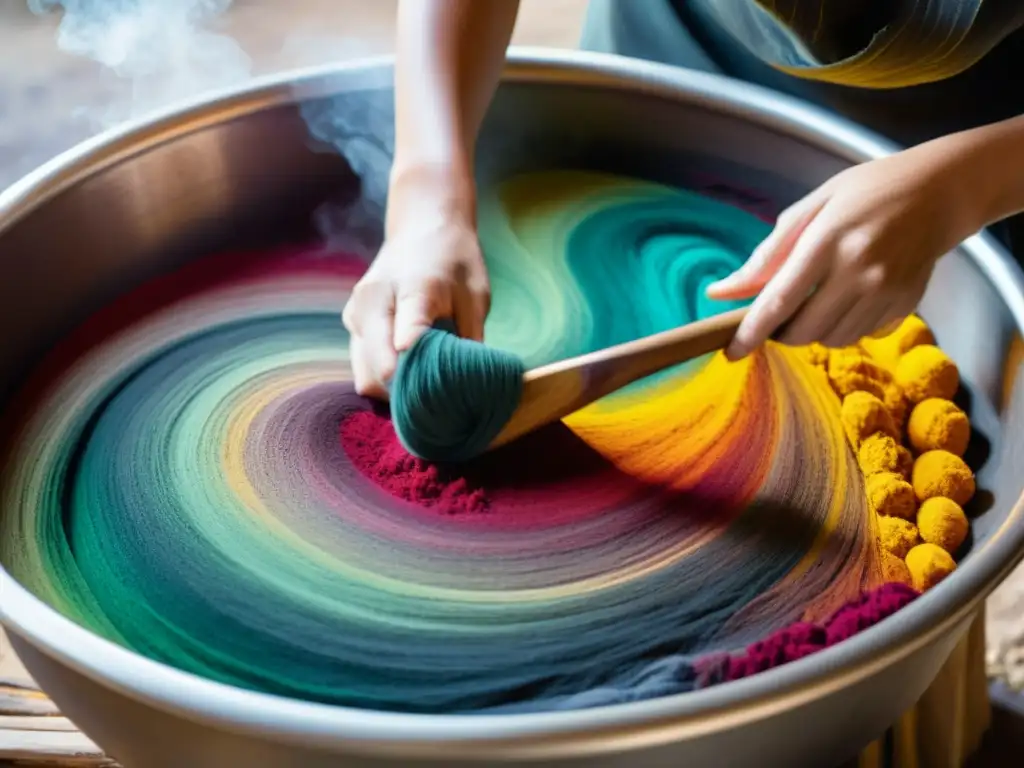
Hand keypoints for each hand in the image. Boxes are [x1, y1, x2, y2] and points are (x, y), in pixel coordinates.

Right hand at [342, 170, 490, 399]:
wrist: (422, 227)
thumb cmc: (455, 261)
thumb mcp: (475, 295)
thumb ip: (470, 338)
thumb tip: (470, 384)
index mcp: (412, 288)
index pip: (406, 334)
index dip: (416, 369)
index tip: (426, 391)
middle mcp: (373, 301)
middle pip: (377, 369)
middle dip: (406, 393)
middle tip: (437, 403)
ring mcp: (356, 312)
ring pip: (364, 373)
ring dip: (392, 388)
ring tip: (424, 387)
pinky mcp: (351, 322)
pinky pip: (361, 364)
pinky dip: (383, 376)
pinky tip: (409, 371)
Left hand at [706, 139, 983, 358]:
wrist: (939, 193)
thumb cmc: (866, 193)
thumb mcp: (811, 208)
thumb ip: (766, 255)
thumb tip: (721, 293)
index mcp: (829, 239)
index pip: (780, 300)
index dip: (751, 332)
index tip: (731, 352)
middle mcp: (860, 270)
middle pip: (803, 330)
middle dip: (781, 332)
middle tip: (780, 313)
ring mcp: (886, 291)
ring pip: (831, 339)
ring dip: (813, 330)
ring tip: (819, 297)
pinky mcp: (905, 305)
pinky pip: (860, 335)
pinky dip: (843, 326)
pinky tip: (850, 297)